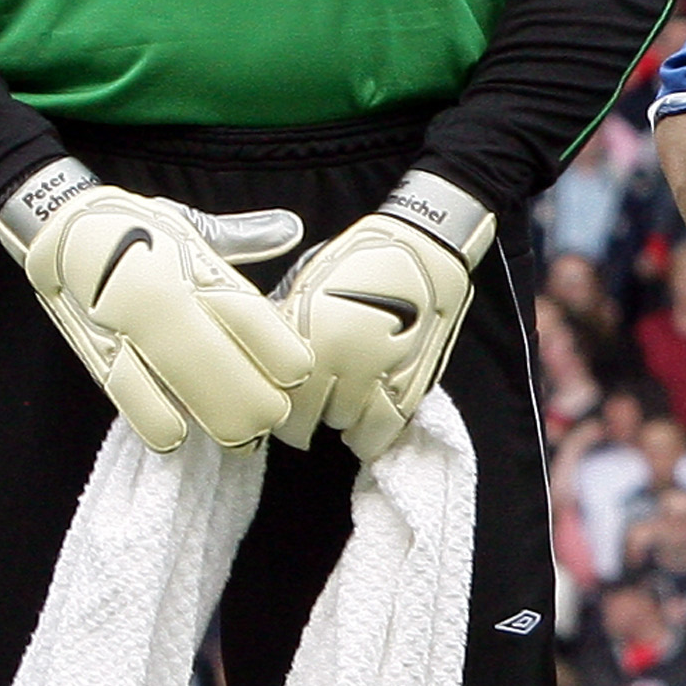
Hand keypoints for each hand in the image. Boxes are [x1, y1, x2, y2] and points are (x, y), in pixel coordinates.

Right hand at [0, 162, 308, 453]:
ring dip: (211, 413)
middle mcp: (162, 293)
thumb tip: (292, 229)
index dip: (276, 351)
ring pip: (173, 378)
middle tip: (272, 417)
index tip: (298, 374)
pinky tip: (178, 438)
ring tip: (242, 438)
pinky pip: (124, 389)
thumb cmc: (135, 228)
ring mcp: (125, 324)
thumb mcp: (190, 224)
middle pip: (215, 355)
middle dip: (250, 396)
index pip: (245, 313)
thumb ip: (244, 235)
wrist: (58, 228)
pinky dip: (152, 417)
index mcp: (191, 262)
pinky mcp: (95, 347)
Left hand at [275, 172, 493, 461]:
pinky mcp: (409, 382)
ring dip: (337, 420)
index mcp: (305, 329)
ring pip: (342, 423)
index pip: (275, 392)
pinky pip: (382, 430)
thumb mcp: (307, 282)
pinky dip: (368, 438)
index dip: (271, 407)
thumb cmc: (360, 260)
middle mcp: (337, 355)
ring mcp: (375, 372)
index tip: (274, 410)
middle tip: (303, 418)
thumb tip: (261, 354)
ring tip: (337, 411)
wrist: (424, 246)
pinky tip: (360, 434)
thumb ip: (285, 323)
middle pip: (303, 416)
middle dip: (300, 421)